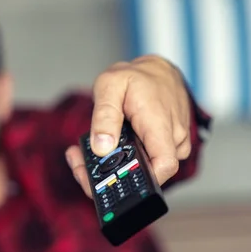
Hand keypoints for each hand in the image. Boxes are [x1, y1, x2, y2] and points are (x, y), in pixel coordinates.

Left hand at [66, 55, 190, 197]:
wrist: (157, 71)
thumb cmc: (136, 76)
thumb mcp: (110, 85)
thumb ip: (105, 116)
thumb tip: (102, 147)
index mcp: (159, 124)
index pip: (163, 165)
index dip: (141, 180)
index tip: (110, 179)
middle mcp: (172, 138)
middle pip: (147, 173)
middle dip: (109, 176)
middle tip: (78, 163)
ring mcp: (172, 144)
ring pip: (144, 169)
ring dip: (112, 167)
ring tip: (82, 152)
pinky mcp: (165, 147)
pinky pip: (145, 160)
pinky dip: (122, 158)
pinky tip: (102, 147)